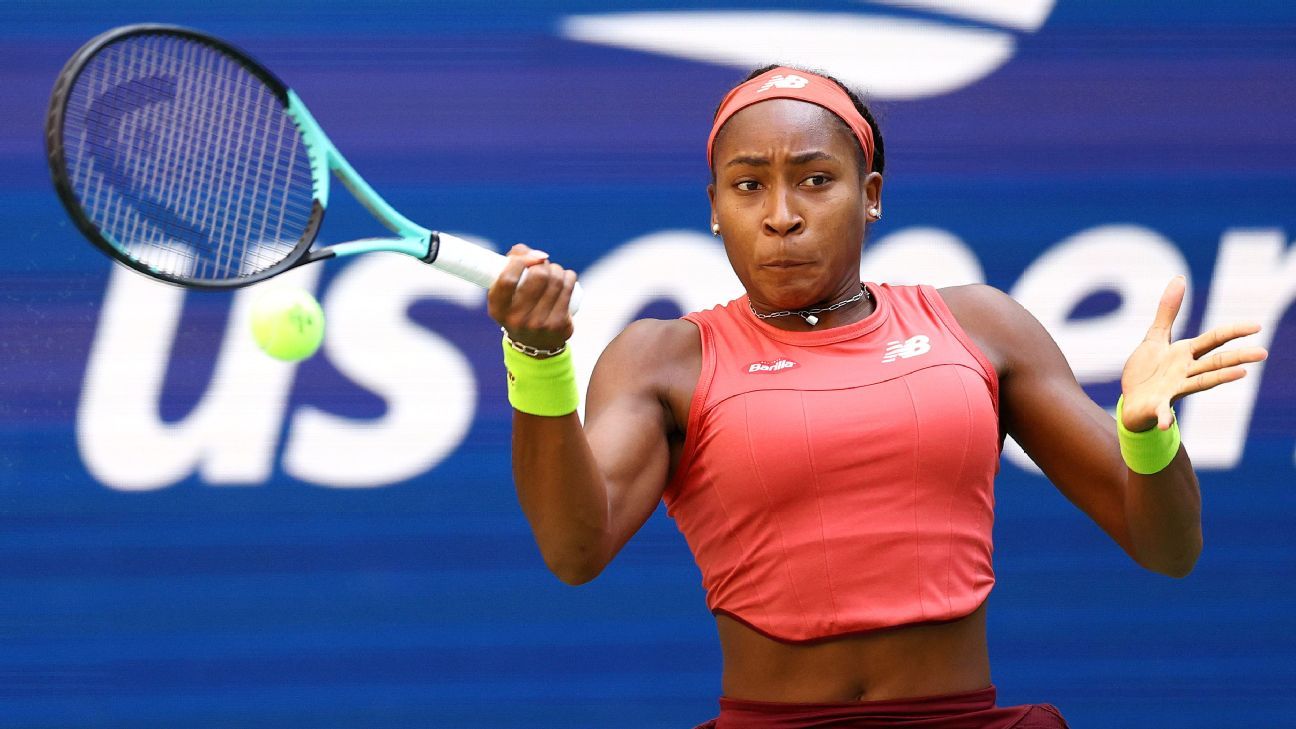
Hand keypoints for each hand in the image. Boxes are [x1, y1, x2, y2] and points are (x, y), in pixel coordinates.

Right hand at [487, 243, 577, 353]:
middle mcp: (517, 319)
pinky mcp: (559, 325)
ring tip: (554, 271)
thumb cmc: (518, 309)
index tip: (529, 256)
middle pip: (538, 276)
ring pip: (556, 280)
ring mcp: (539, 324)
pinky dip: (569, 276)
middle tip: (543, 265)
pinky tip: (566, 276)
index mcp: (498, 309)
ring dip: (557, 269)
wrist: (534, 346)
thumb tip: (526, 250)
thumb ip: (509, 267)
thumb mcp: (505, 295)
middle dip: (543, 264)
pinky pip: (568, 289)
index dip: (520, 261)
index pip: (507, 279)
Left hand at [1120, 275, 1267, 431]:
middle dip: (1238, 356)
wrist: (1132, 401)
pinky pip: (1163, 412)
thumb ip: (1168, 311)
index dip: (1233, 332)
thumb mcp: (1155, 337)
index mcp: (1186, 353)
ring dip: (1220, 378)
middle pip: (1215, 362)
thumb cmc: (1148, 370)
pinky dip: (1166, 417)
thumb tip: (1180, 278)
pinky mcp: (1157, 406)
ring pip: (1201, 382)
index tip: (1257, 326)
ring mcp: (1174, 390)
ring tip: (1241, 374)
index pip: (1214, 340)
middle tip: (1263, 353)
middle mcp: (1186, 372)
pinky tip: (1168, 422)